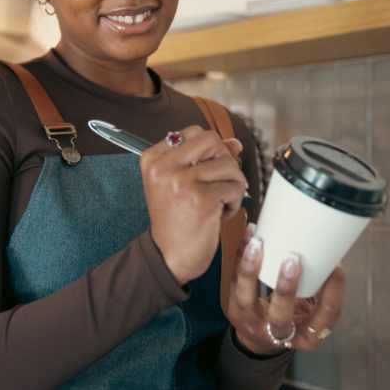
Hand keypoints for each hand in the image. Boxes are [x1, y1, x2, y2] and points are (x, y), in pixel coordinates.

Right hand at [141, 126, 248, 284]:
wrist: (168, 257)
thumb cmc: (177, 220)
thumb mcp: (182, 182)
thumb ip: (205, 158)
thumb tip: (234, 143)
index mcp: (154, 158)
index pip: (195, 132)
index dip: (209, 152)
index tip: (204, 173)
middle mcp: (164, 167)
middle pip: (213, 141)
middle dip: (223, 163)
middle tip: (216, 186)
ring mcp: (182, 181)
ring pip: (229, 164)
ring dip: (232, 185)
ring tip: (217, 203)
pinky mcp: (202, 198)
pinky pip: (236, 187)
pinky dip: (235, 202)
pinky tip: (219, 215)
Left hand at [224, 224, 344, 354]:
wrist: (262, 336)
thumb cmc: (297, 315)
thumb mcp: (316, 310)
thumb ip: (324, 288)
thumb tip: (334, 251)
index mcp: (308, 337)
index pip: (325, 317)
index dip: (332, 293)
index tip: (336, 268)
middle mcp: (278, 335)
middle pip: (280, 317)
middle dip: (286, 288)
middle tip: (292, 260)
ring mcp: (252, 323)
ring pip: (247, 299)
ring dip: (251, 269)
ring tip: (257, 244)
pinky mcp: (234, 309)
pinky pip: (233, 282)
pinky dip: (239, 257)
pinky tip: (247, 237)